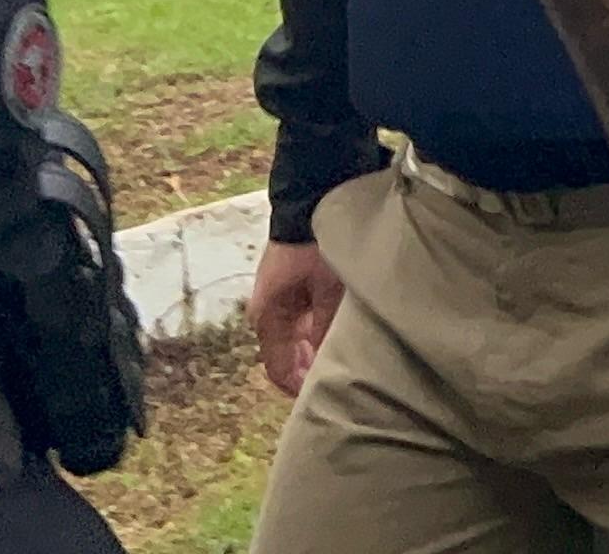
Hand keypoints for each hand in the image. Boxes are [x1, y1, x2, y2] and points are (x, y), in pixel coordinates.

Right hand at [253, 239, 346, 396]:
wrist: (308, 207)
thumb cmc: (316, 249)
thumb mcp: (327, 291)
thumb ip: (326, 327)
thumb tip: (330, 362)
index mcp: (269, 319)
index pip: (277, 368)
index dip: (296, 388)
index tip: (318, 400)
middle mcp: (269, 316)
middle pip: (286, 358)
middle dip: (307, 373)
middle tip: (336, 385)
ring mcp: (279, 304)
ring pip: (295, 342)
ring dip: (313, 355)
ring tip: (340, 366)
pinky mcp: (291, 293)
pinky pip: (301, 325)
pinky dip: (315, 336)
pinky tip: (335, 340)